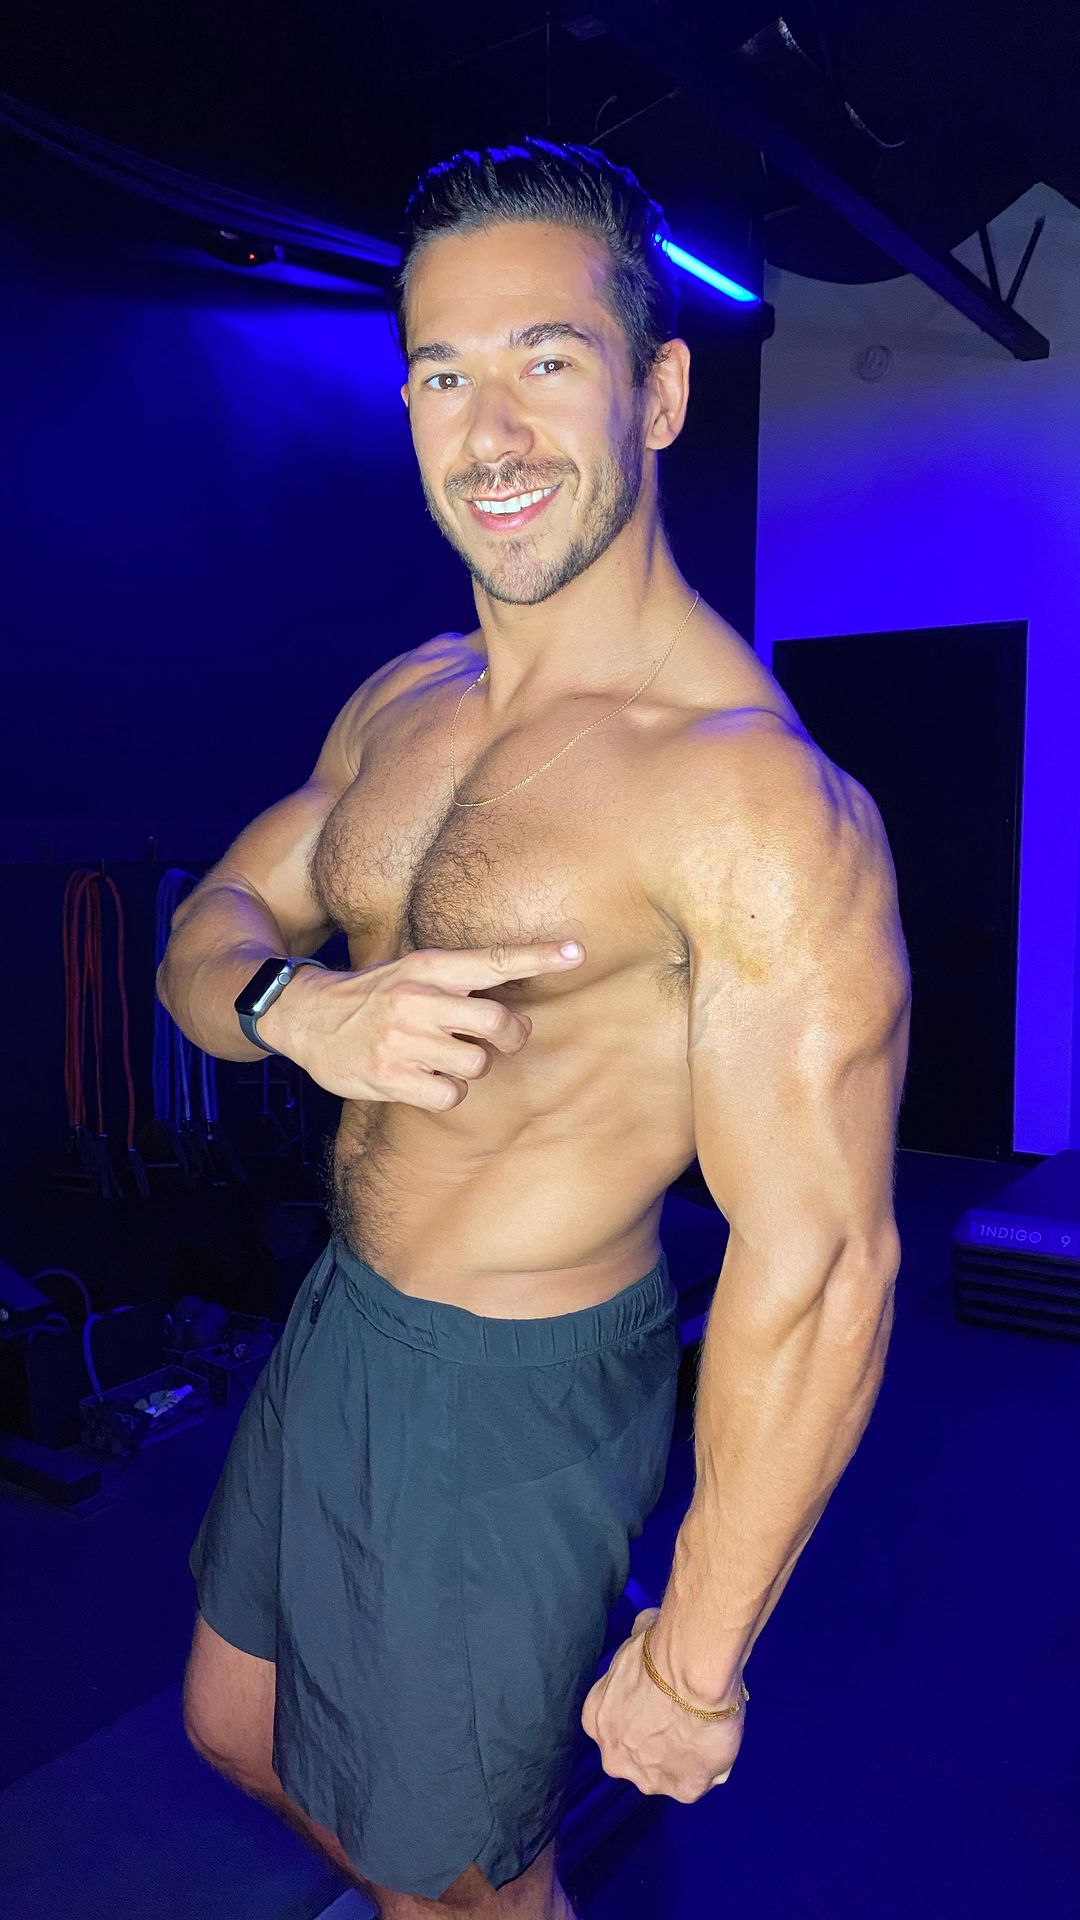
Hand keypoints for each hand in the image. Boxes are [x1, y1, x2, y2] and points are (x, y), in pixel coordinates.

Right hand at [260, 940, 584, 1105]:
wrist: (304, 1017)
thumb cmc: (373, 996)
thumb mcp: (411, 970)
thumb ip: (459, 979)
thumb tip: (518, 994)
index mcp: (428, 967)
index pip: (493, 958)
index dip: (538, 956)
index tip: (577, 953)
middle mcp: (416, 998)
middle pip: (497, 1022)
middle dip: (509, 1036)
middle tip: (500, 1037)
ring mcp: (401, 1039)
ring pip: (476, 1064)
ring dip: (470, 1067)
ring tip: (443, 1058)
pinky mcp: (388, 1076)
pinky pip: (449, 1095)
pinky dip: (446, 1092)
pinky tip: (425, 1080)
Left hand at [580, 1608, 745, 1802]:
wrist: (690, 1669)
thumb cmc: (660, 1647)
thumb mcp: (636, 1637)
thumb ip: (637, 1642)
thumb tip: (645, 1626)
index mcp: (597, 1721)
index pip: (617, 1725)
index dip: (639, 1713)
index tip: (659, 1701)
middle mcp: (615, 1758)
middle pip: (637, 1756)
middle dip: (656, 1741)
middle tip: (682, 1715)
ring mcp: (649, 1779)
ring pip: (669, 1772)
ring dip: (684, 1756)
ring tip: (705, 1727)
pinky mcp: (685, 1790)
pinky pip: (701, 1781)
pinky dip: (712, 1764)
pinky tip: (719, 1739)